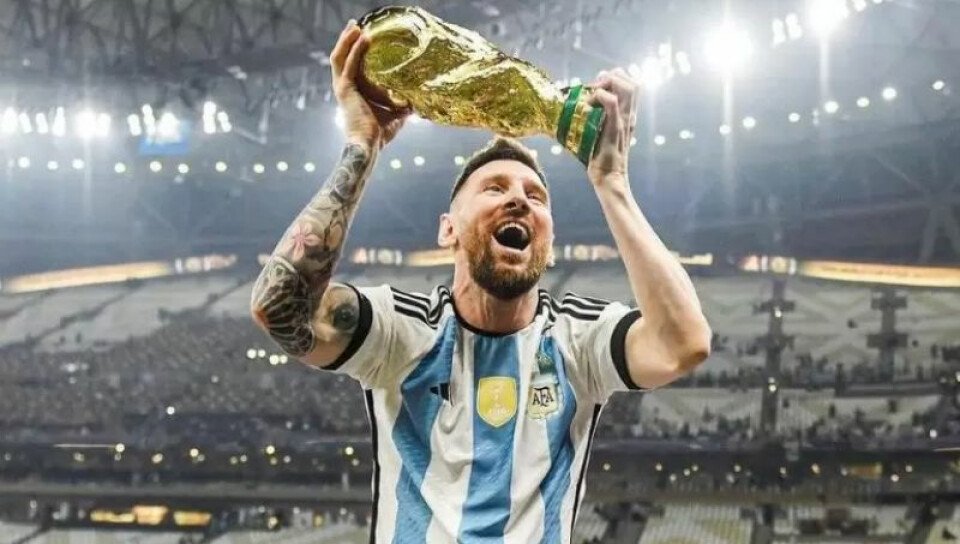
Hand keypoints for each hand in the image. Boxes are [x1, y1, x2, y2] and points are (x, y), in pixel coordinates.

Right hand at [331, 21, 411, 149]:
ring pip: (339, 57)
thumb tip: (416, 102)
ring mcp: (342, 87)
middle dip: (347, 40)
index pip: (349, 66)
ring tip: (356, 26)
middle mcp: (344, 87)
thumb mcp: (395, 116)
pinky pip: (350, 64)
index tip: (364, 37)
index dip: (354, 50)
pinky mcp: (345, 88)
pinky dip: (356, 50)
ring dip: (347, 40)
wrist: (368, 145)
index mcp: (352, 92)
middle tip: (356, 25)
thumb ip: (402, 107)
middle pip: (341, 57)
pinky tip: (364, 38)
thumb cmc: (379, 135)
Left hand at [586, 67, 637, 187]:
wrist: (609, 177)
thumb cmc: (601, 157)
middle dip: (611, 77)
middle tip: (595, 89)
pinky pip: (611, 101)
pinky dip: (598, 96)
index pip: (632, 84)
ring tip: (592, 96)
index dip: (616, 77)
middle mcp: (629, 115)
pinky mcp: (615, 127)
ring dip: (606, 84)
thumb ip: (599, 120)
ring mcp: (624, 120)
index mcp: (628, 115)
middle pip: (632, 81)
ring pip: (627, 86)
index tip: (598, 86)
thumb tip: (584, 108)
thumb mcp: (602, 133)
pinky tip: (588, 106)